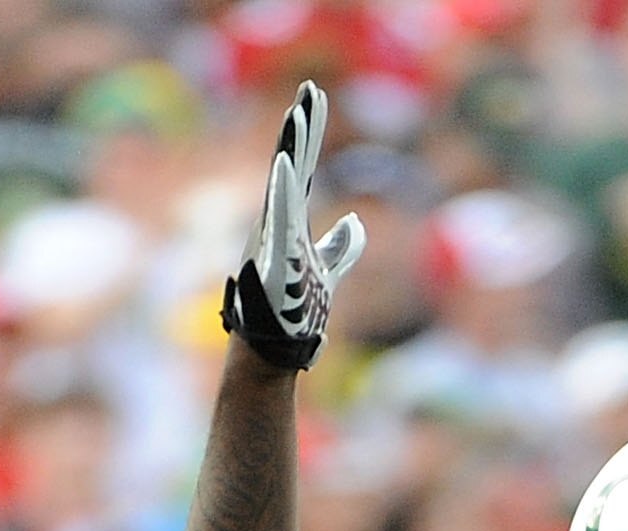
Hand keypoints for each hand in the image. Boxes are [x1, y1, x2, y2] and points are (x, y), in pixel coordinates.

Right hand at [222, 82, 364, 372]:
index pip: (305, 164)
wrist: (276, 346)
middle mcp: (278, 219)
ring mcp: (272, 235)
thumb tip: (356, 222)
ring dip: (293, 146)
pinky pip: (277, 217)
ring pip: (284, 182)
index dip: (311, 131)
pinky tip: (286, 163)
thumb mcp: (327, 271)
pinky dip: (282, 190)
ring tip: (300, 110)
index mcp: (291, 218)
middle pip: (295, 163)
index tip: (316, 96)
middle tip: (311, 88)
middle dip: (304, 126)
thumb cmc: (296, 310)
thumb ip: (341, 246)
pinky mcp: (271, 256)